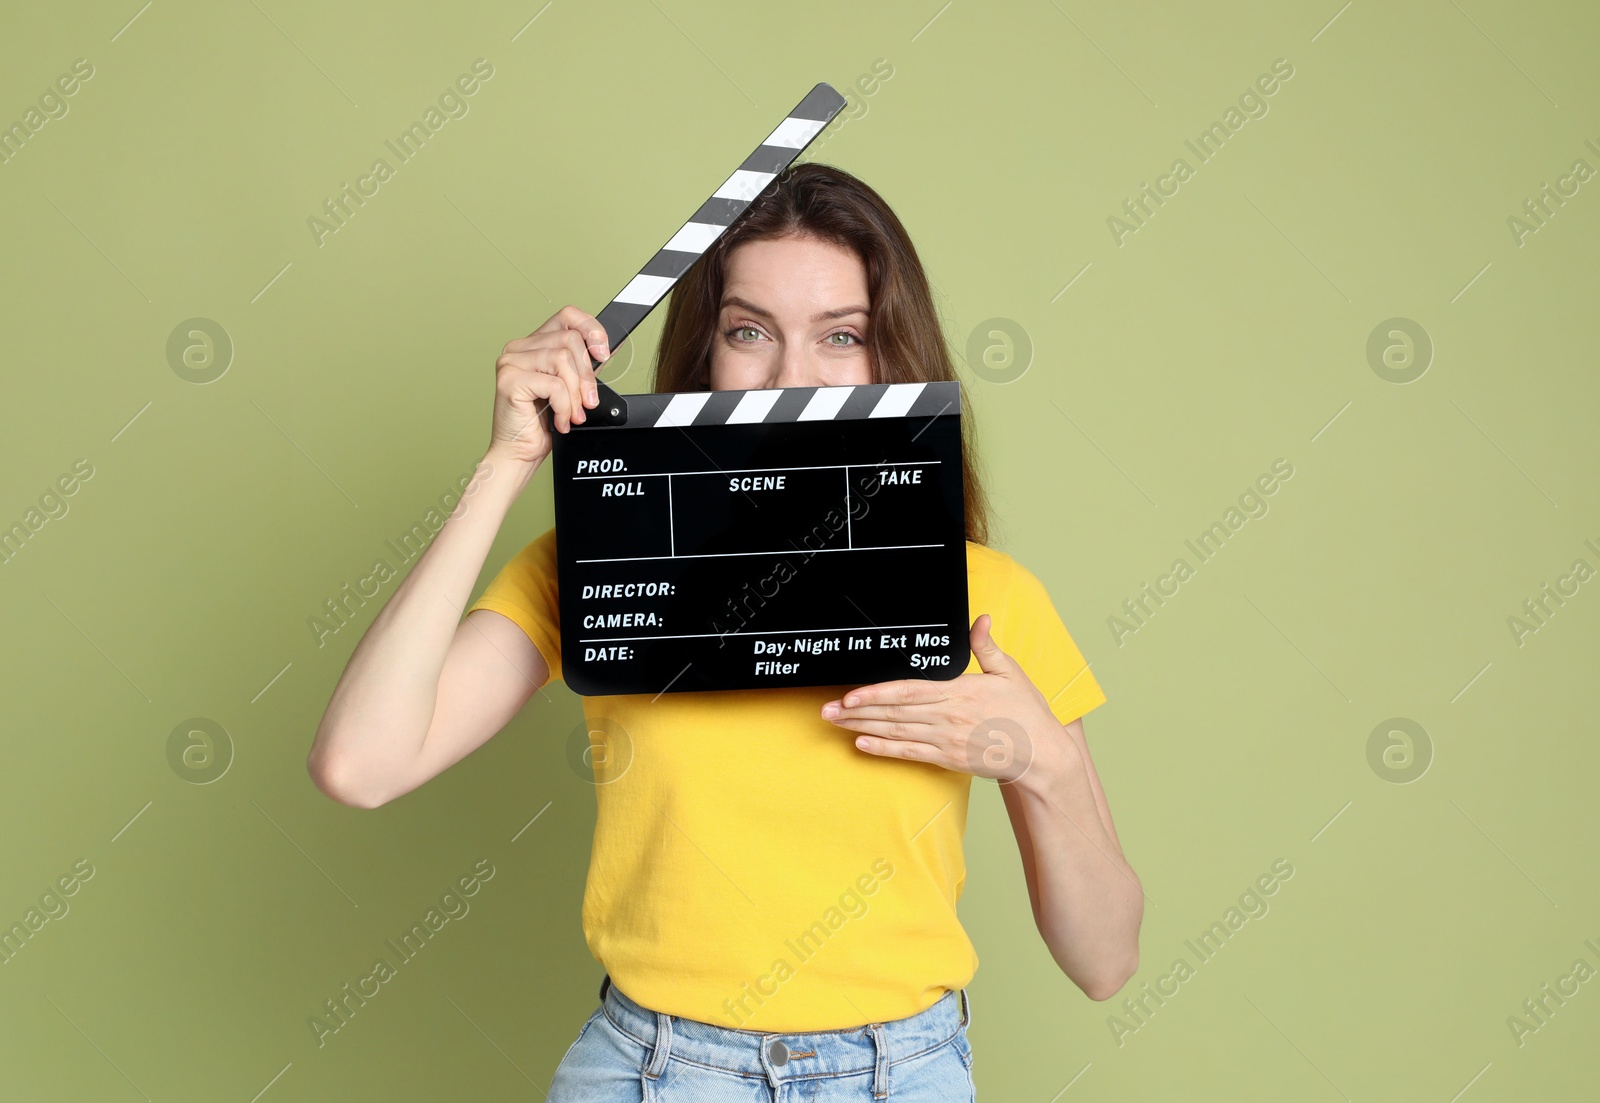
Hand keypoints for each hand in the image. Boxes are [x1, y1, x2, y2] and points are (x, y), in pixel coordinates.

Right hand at [486, 305, 610, 467]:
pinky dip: (564, 406)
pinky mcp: (510, 379)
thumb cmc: (541, 425)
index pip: (567, 316)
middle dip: (587, 375)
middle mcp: (519, 348)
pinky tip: (560, 420)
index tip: (603, 354)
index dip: (591, 329)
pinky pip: (554, 384)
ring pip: (563, 360)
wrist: (519, 454)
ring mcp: (511, 362)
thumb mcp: (570, 389)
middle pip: (569, 340)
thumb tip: (603, 351)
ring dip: (575, 394)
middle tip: (588, 401)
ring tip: (572, 414)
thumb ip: (581, 367)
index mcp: (533, 344)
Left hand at [820, 613, 1069, 783]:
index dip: (876, 693)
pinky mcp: (947, 758)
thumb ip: (987, 647)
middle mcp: (947, 718)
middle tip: (825, 709)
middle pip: (894, 713)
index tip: (850, 694)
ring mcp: (945, 740)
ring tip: (835, 724)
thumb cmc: (1025, 712)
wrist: (1040, 754)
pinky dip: (883, 749)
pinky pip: (909, 753)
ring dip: (862, 728)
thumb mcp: (1010, 672)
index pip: (908, 692)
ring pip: (896, 733)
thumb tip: (981, 620)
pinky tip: (862, 744)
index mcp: (959, 693)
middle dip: (857, 711)